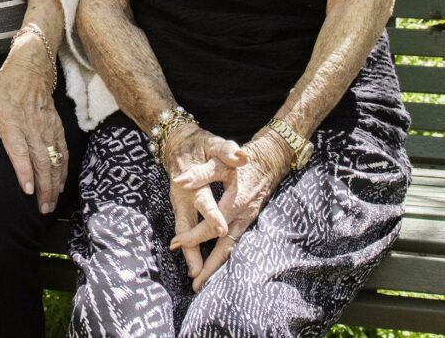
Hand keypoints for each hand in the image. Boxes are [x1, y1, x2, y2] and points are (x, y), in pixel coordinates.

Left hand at [0, 46, 65, 213]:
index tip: (27, 190)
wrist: (29, 68)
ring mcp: (45, 126)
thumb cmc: (1, 86)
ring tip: (51, 202)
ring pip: (54, 157)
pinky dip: (63, 168)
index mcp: (10, 121)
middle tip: (43, 208)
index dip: (24, 170)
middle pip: (40, 159)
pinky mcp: (56, 125)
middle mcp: (30, 125)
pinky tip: (61, 183)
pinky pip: (62, 150)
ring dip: (55, 181)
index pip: (18, 150)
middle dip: (43, 186)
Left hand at [170, 128, 292, 291]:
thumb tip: (178, 181)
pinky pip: (237, 243)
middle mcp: (244, 217)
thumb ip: (200, 173)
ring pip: (233, 249)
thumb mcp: (221, 161)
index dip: (193, 237)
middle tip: (195, 285)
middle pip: (226, 248)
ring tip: (205, 283)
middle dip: (210, 268)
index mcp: (235, 203)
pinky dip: (227, 256)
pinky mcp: (249, 220)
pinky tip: (218, 265)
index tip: (175, 244)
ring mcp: (249, 220)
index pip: (211, 228)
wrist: (270, 160)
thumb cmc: (242, 161)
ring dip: (220, 266)